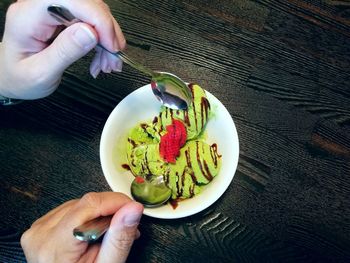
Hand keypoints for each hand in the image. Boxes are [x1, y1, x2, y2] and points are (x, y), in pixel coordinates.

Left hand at [0, 0, 124, 99]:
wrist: (11, 78)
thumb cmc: (19, 78)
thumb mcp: (40, 73)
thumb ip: (64, 52)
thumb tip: (91, 33)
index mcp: (28, 15)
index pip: (70, 0)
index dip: (97, 19)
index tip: (111, 44)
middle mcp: (41, 6)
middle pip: (87, 5)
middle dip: (107, 32)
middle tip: (114, 59)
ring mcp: (54, 11)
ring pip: (93, 14)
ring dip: (107, 39)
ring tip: (108, 65)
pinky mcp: (64, 18)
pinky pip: (91, 23)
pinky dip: (102, 43)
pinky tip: (101, 59)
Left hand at [21, 192, 143, 262]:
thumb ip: (119, 239)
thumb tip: (132, 209)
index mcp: (55, 245)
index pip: (91, 204)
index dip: (117, 202)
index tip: (133, 209)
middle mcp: (42, 232)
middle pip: (86, 203)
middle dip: (111, 212)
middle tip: (124, 230)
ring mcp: (39, 228)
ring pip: (80, 205)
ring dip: (99, 215)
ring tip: (108, 236)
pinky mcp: (42, 226)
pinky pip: (71, 210)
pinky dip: (87, 217)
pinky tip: (93, 233)